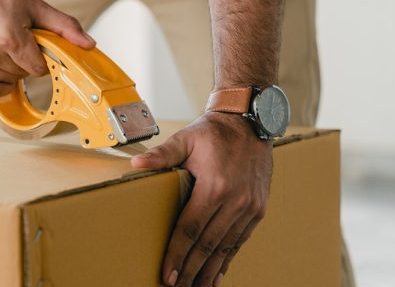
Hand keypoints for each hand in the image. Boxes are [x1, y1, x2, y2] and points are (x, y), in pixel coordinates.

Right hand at [0, 0, 94, 96]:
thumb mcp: (36, 6)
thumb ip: (65, 27)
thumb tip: (89, 44)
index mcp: (8, 36)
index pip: (38, 69)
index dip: (41, 60)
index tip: (36, 46)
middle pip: (22, 75)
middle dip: (25, 61)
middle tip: (17, 40)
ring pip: (7, 81)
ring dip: (10, 69)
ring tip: (2, 45)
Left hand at [131, 111, 272, 286]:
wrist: (250, 122)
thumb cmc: (214, 131)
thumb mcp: (186, 139)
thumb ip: (162, 154)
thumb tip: (136, 164)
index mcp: (214, 186)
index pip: (190, 229)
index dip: (177, 254)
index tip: (167, 274)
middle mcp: (235, 201)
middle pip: (207, 244)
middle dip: (191, 270)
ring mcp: (249, 207)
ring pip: (225, 246)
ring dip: (210, 270)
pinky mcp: (258, 209)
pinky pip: (240, 240)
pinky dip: (228, 258)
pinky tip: (217, 274)